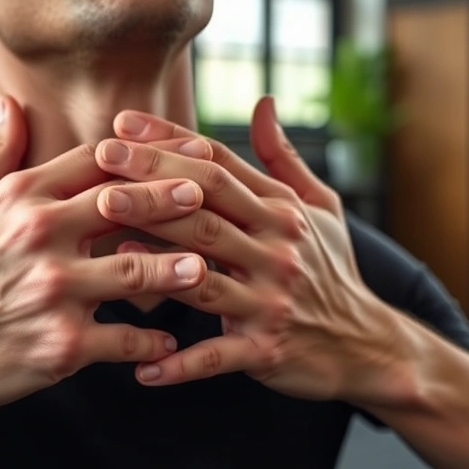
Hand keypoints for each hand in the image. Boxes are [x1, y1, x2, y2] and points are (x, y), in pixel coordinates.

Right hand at [0, 96, 216, 411]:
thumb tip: (11, 103)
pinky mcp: (61, 345)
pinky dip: (151, 343)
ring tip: (205, 270)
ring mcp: (54, 291)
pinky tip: (168, 343)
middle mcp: (40, 236)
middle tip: (214, 197)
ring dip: (178, 270)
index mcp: (21, 198)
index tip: (188, 151)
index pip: (98, 161)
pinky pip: (124, 340)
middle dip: (177, 197)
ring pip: (138, 270)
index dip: (150, 152)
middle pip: (128, 204)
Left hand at [93, 98, 405, 406]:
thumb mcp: (319, 208)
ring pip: (202, 275)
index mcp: (281, 212)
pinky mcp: (265, 349)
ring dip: (153, 260)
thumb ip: (283, 158)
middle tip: (100, 161)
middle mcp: (276, 250)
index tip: (121, 124)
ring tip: (105, 245)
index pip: (219, 165)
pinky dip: (179, 363)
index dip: (169, 141)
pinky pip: (215, 356)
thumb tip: (261, 102)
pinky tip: (141, 366)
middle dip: (149, 183)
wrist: (369, 345)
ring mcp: (270, 300)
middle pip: (203, 209)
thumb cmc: (331, 271)